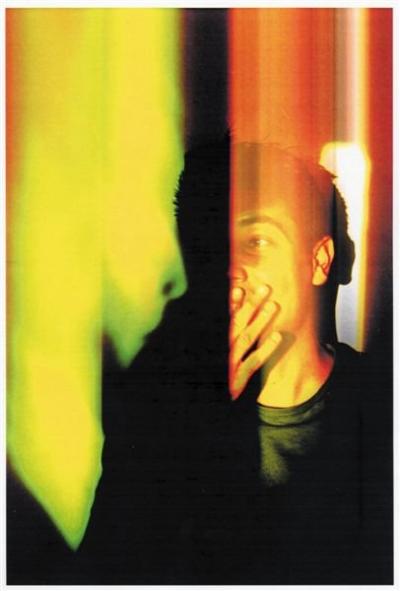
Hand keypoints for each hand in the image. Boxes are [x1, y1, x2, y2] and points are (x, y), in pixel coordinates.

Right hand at [229, 271, 281, 399]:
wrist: (230, 412)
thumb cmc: (239, 382)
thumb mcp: (242, 361)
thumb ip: (247, 343)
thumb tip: (258, 322)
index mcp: (228, 345)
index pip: (230, 320)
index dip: (235, 303)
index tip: (241, 286)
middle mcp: (228, 351)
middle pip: (238, 324)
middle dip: (251, 305)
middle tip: (266, 288)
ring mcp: (232, 364)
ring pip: (245, 339)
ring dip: (259, 321)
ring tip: (274, 306)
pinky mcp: (239, 379)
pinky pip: (253, 362)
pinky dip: (265, 348)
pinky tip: (277, 336)